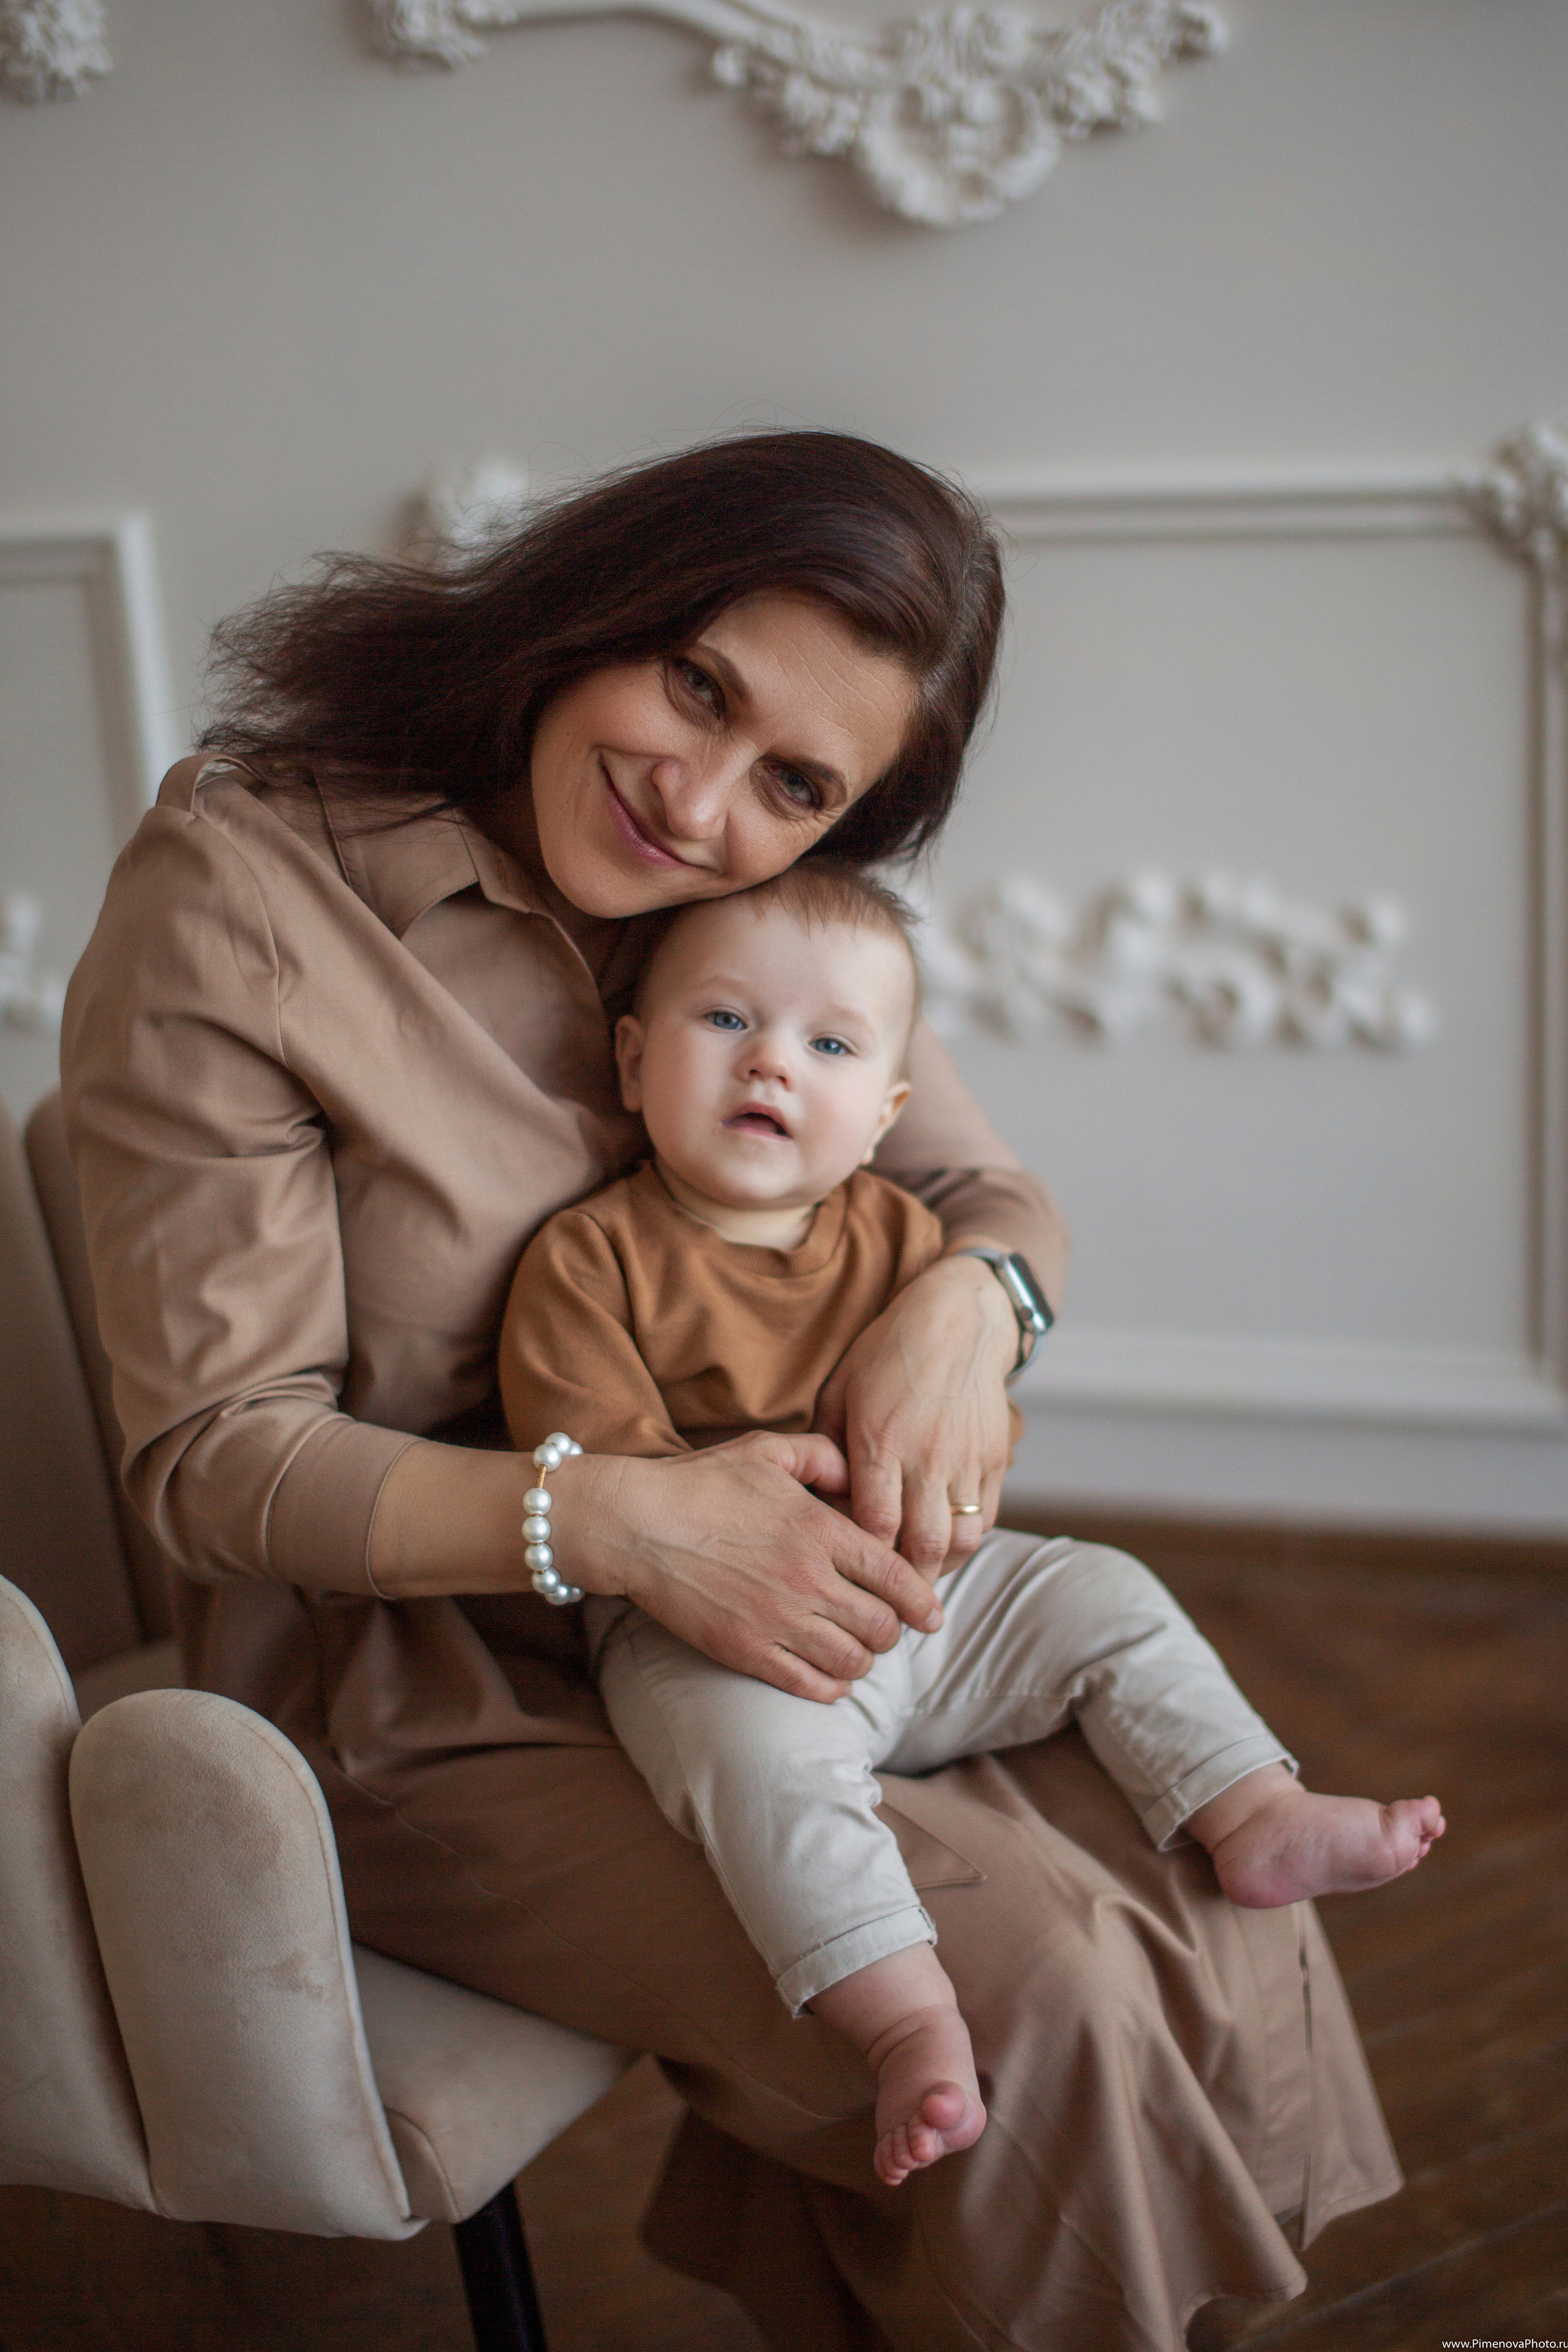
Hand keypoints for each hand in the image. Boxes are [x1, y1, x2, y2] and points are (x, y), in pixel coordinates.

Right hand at [559, 1433, 943, 1702]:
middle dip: (890, 1632)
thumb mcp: (767, 1451)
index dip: (923, 1603)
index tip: (932, 1617)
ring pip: (851, 1661)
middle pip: (881, 1627)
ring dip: (861, 1661)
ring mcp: (776, 1619)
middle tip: (882, 1627)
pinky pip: (808, 1684)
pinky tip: (830, 1680)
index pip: (896, 1577)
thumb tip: (861, 1478)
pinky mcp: (745, 1650)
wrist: (635, 1524)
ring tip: (854, 1651)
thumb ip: (824, 1456)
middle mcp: (807, 1579)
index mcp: (819, 1530)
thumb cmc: (700, 1482)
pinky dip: (830, 1688)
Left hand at [814, 1252, 1016, 1581]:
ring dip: (938, 1571)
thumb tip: (815, 1498)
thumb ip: (826, 1446)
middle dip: (902, 1586)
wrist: (960, 1317)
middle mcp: (927, 1457)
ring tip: (915, 1583)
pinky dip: (965, 1541)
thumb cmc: (889, 1351)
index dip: (864, 1561)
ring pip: (960, 1543)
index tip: (849, 1577)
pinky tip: (943, 1546)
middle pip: (922, 1548)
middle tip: (884, 1606)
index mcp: (880, 1441)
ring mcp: (966, 1459)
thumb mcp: (841, 1388)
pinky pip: (984, 1518)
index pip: (874, 1527)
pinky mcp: (994, 1458)